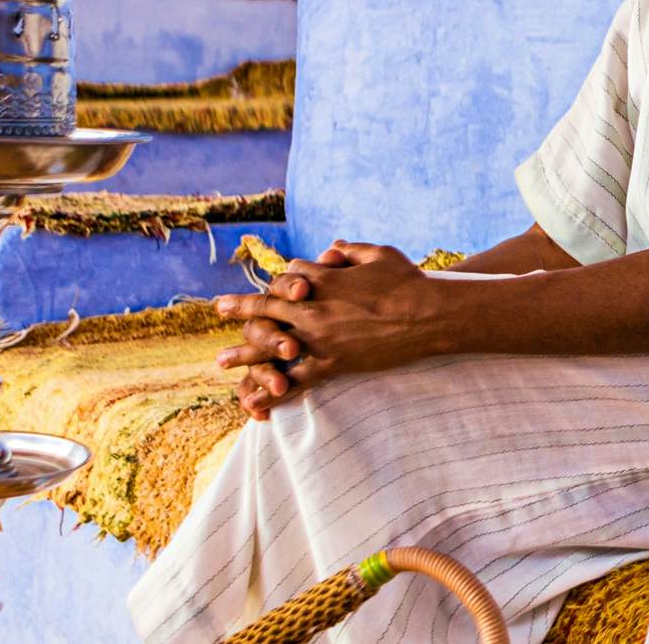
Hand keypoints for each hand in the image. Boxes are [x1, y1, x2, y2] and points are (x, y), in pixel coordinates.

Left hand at [213, 242, 446, 395]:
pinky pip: (295, 380)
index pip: (289, 276)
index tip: (278, 284)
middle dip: (241, 308)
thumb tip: (334, 246)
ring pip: (270, 346)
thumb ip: (352, 249)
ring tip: (221, 360)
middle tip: (219, 308)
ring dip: (243, 353)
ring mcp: (319, 338)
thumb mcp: (379, 254)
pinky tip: (255, 402)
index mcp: (323, 279)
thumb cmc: (408, 281)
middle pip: (267, 307)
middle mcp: (313, 307)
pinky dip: (273, 391)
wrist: (428, 315)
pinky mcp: (332, 363)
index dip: (284, 280)